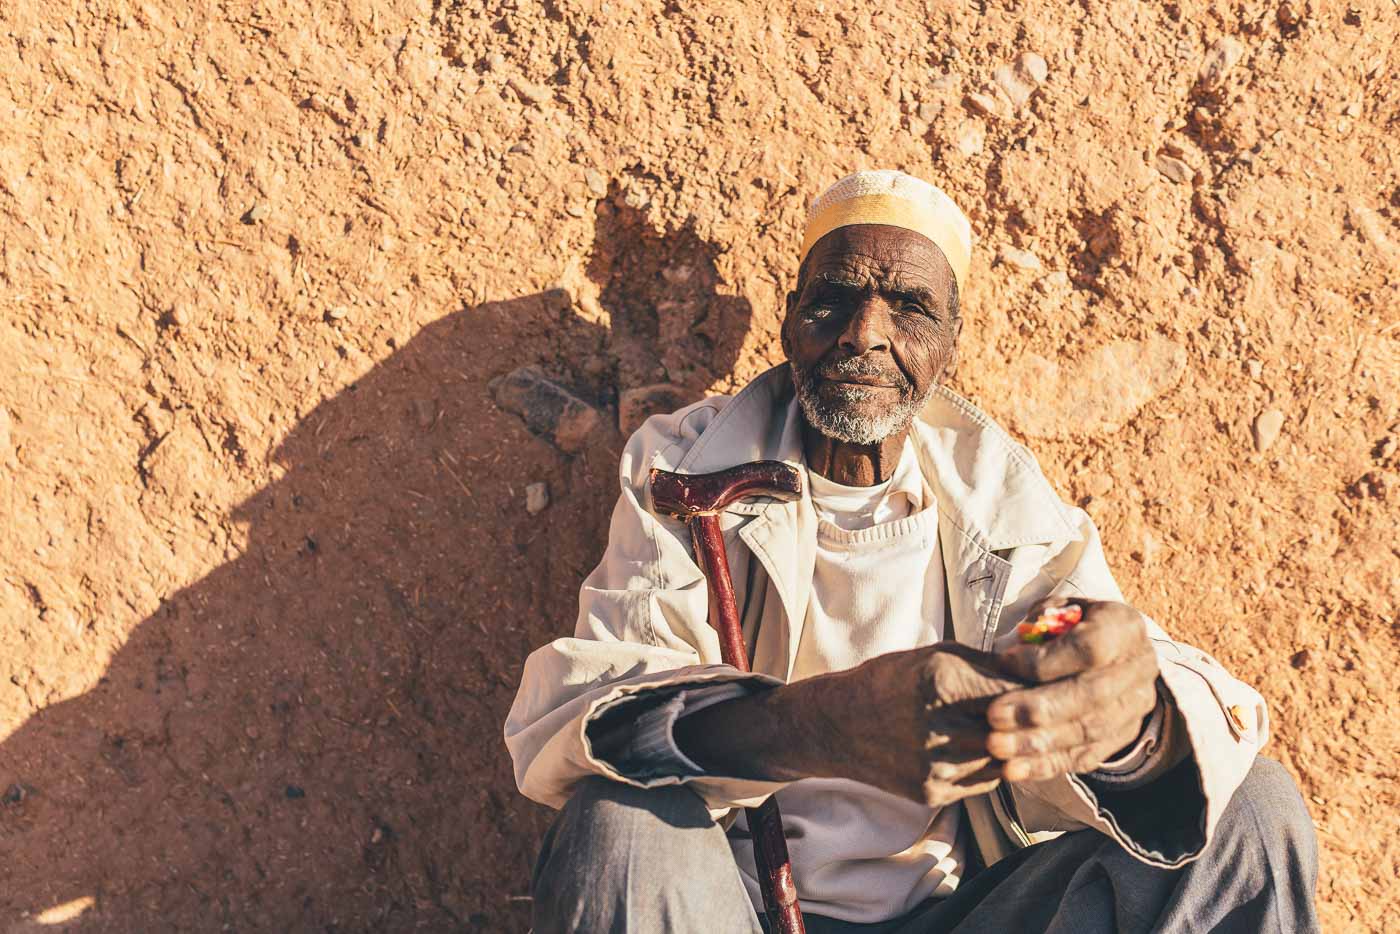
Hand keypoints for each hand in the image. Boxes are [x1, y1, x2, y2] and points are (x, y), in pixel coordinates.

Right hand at [799, 643, 1025, 806]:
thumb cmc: (891, 679)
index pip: (1015, 691)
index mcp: (943, 683)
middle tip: (1041, 713)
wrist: (839, 724)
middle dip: (1028, 721)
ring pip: (1004, 760)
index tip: (1048, 687)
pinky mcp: (934, 792)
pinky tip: (979, 748)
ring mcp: (937, 765)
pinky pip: (984, 781)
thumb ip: (987, 663)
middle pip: (1014, 729)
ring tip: (1009, 731)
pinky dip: (989, 765)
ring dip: (1011, 746)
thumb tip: (1035, 667)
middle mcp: (941, 726)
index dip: (1036, 690)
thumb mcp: (937, 655)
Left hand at [985, 598, 1159, 781]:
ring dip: (1038, 743)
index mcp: (1124, 627)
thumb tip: (1013, 656)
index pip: (1091, 647)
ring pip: (1088, 731)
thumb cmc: (1069, 628)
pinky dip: (1046, 765)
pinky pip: (1085, 756)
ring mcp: (1135, 707)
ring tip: (996, 745)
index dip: (1046, 659)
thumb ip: (1039, 626)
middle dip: (1039, 708)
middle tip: (994, 716)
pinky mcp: (1122, 737)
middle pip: (1092, 694)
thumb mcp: (1056, 613)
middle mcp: (1139, 668)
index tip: (1002, 662)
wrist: (1106, 653)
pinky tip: (1013, 769)